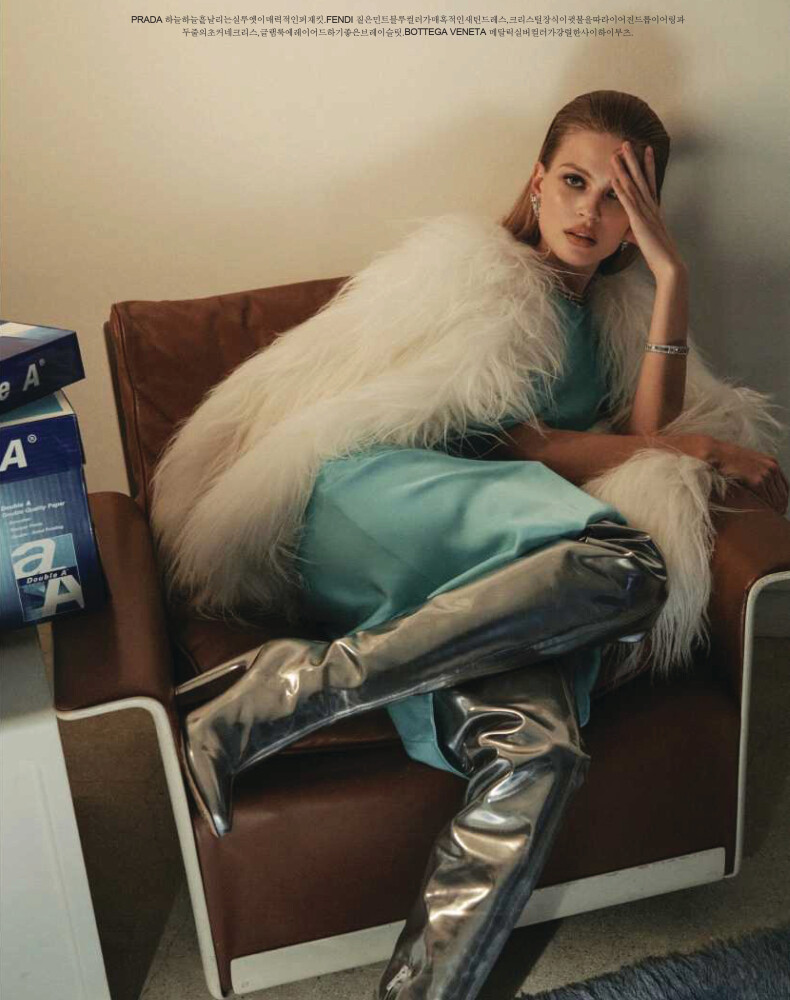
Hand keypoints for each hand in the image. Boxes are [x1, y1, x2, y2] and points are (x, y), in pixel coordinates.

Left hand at [611, 142, 685, 280]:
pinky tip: (615, 178)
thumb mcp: (644, 239)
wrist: (668, 264)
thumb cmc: (657, 254)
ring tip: (617, 153)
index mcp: (654, 209)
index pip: (650, 182)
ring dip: (625, 169)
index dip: (647, 165)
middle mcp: (651, 207)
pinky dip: (622, 189)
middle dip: (634, 160)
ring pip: (634, 186)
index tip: (645, 149)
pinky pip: (629, 202)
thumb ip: (636, 231)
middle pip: (641, 178)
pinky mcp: (639, 222)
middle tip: (627, 142)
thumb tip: (628, 232)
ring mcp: (646, 212)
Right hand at [705, 437, 788, 514]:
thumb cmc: (727, 460)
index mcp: (771, 462)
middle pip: (782, 494)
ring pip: (775, 498)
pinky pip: (765, 498)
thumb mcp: (747, 463)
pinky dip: (765, 508)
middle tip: (775, 517)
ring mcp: (765, 473)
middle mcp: (772, 467)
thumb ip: (756, 473)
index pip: (784, 486)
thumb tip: (760, 489)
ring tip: (769, 518)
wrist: (716, 454)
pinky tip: (762, 514)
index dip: (783, 500)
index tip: (779, 509)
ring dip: (773, 510)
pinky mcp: (757, 480)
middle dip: (780, 507)